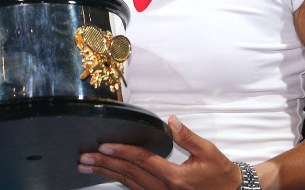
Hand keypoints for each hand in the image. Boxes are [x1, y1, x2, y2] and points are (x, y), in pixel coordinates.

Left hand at [78, 116, 241, 189]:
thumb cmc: (220, 174)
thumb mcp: (208, 152)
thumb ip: (188, 137)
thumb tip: (171, 121)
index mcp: (174, 178)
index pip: (142, 162)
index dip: (122, 153)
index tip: (104, 146)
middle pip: (129, 175)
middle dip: (105, 165)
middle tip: (84, 158)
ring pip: (129, 185)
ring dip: (107, 175)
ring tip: (88, 168)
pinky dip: (121, 182)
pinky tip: (108, 175)